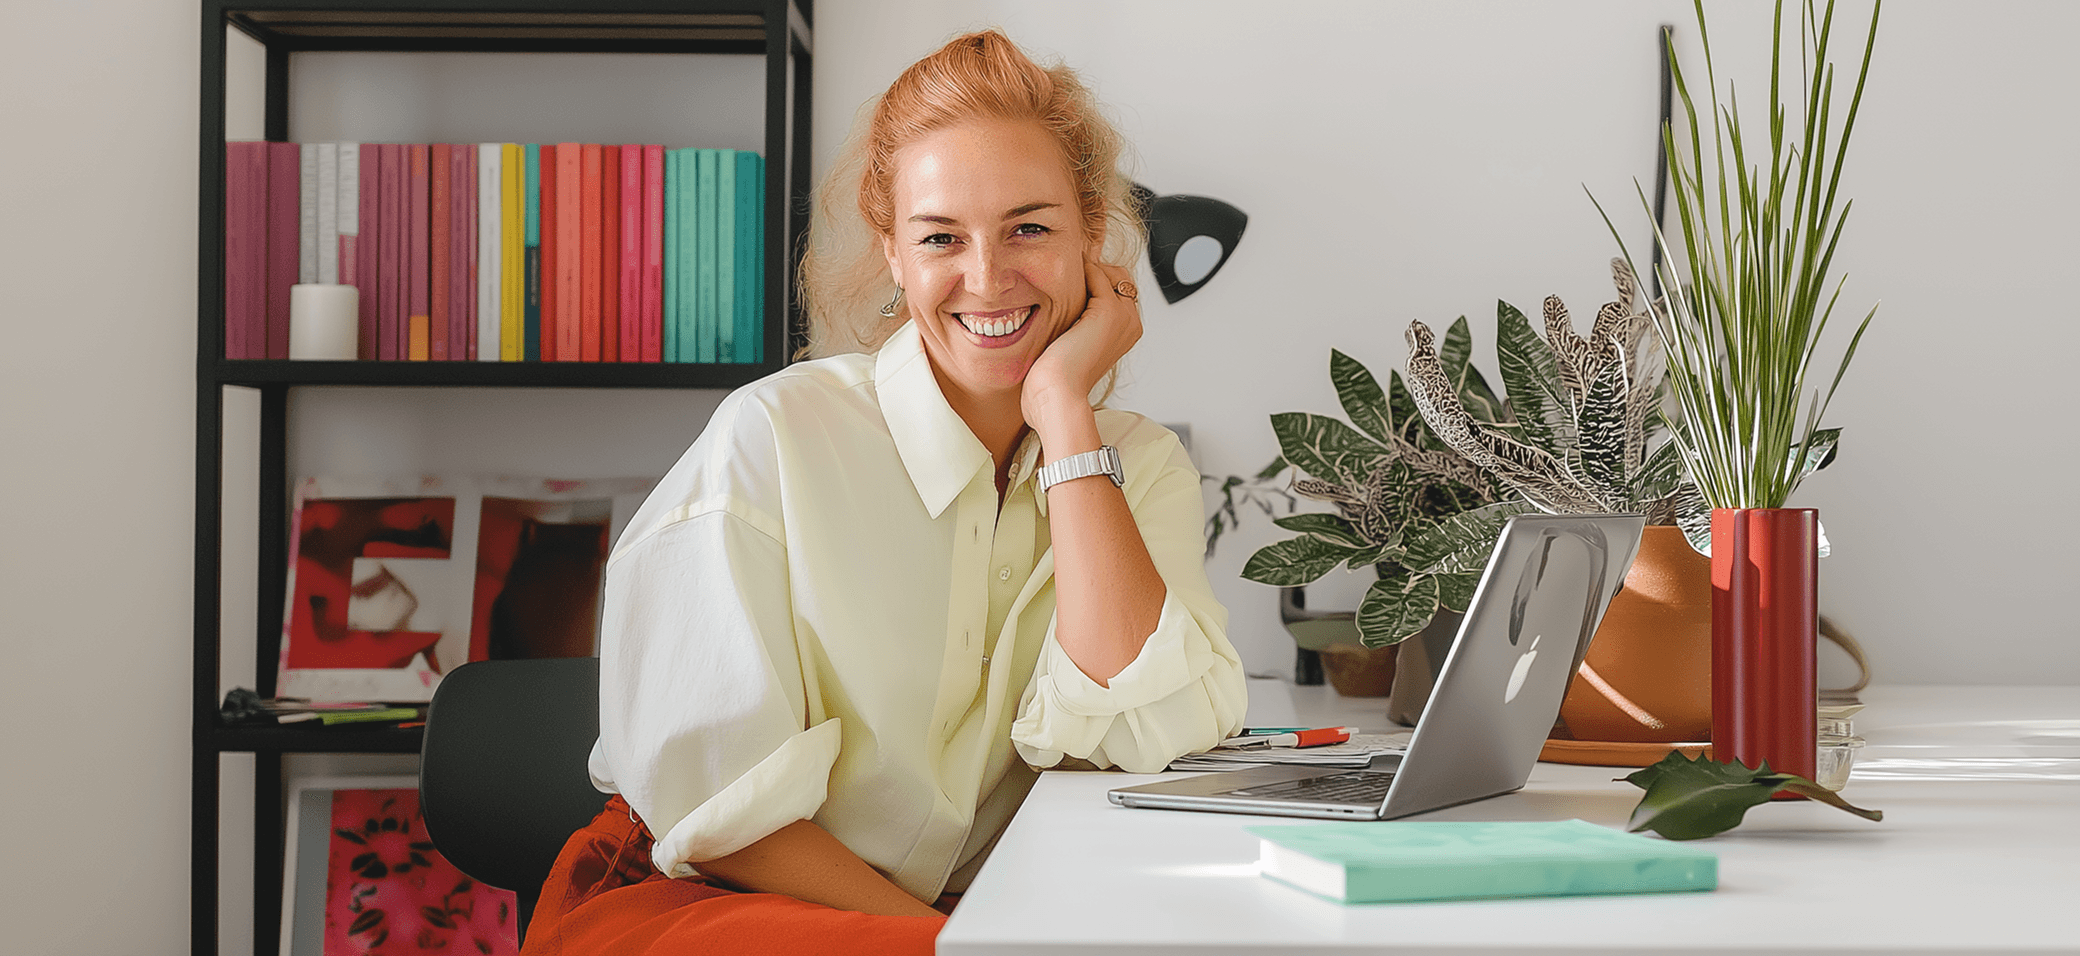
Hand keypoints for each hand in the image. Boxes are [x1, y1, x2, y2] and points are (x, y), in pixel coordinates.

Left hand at [1021, 258, 1142, 432]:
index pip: (1118, 289)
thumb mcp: (1071, 343)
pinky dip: (1078, 274)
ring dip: (1084, 272)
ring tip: (1059, 287)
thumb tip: (1065, 298)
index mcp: (1126, 332)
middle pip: (1119, 276)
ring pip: (1109, 271)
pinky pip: (1096, 274)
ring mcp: (1124, 316)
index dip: (1094, 281)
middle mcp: (1131, 323)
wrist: (1057, 395)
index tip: (1067, 285)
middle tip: (1063, 282)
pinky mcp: (1109, 311)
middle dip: (1093, 272)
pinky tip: (1059, 290)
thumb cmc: (1058, 379)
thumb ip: (1077, 320)